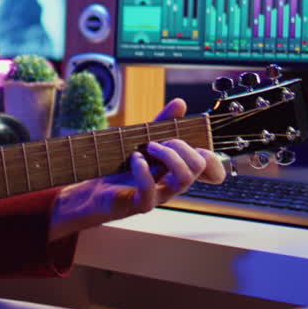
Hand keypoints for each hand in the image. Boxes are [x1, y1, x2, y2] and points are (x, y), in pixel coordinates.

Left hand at [48, 98, 225, 240]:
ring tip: (148, 147)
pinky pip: (149, 192)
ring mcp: (159, 196)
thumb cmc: (121, 168)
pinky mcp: (140, 205)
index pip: (211, 168)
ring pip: (183, 179)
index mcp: (177, 170)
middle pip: (197, 167)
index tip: (195, 144)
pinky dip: (144, 171)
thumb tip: (180, 103)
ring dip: (169, 156)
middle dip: (182, 146)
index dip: (213, 157)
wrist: (94, 191)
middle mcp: (173, 184)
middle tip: (159, 141)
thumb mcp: (142, 140)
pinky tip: (135, 160)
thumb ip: (162, 124)